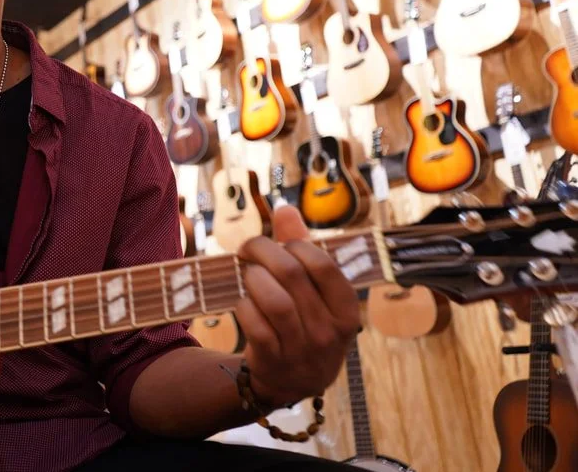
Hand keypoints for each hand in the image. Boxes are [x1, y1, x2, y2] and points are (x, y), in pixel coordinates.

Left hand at [234, 205, 359, 407]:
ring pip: (274, 300)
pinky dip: (244, 306)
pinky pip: (255, 325)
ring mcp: (302, 350)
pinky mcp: (273, 362)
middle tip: (247, 249)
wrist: (292, 381)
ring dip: (253, 278)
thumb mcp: (315, 292)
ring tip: (247, 274)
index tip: (278, 243)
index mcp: (346, 310)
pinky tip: (244, 302)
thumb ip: (302, 249)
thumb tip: (285, 208)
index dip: (295, 244)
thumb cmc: (305, 322)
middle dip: (262, 251)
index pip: (324, 264)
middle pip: (291, 275)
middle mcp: (329, 332)